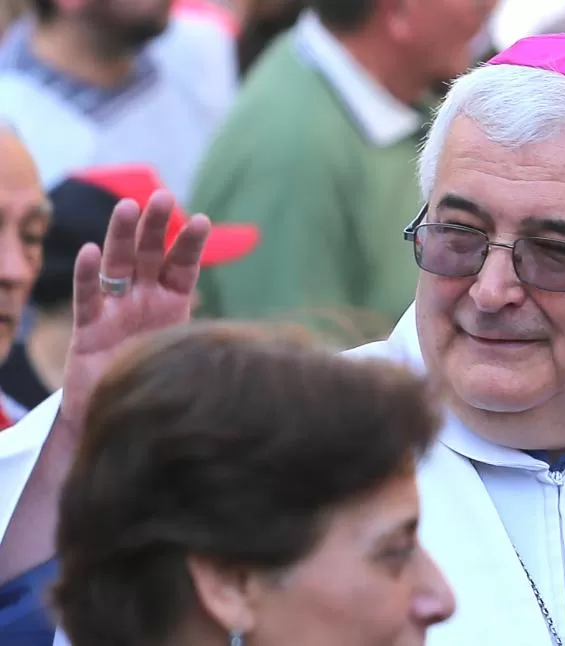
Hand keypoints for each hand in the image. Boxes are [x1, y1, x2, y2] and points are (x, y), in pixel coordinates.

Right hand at [59, 191, 210, 428]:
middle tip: (162, 197)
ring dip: (121, 237)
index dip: (189, 244)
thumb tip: (264, 347)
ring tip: (127, 208)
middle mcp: (144, 299)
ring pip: (117, 266)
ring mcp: (116, 310)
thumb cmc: (165, 382)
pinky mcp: (89, 328)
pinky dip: (87, 276)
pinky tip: (90, 251)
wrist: (125, 418)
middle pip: (148, 255)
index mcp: (173, 302)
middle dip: (155, 226)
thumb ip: (216, 342)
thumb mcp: (195, 355)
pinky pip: (87, 297)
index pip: (183, 266)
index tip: (201, 220)